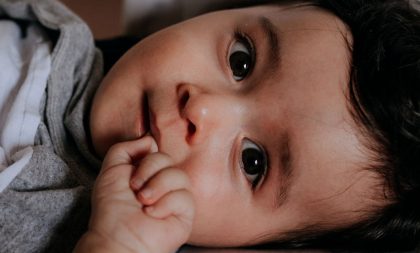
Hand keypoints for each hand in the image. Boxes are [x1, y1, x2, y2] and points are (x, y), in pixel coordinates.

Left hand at [74, 136, 194, 252]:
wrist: (117, 238)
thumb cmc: (112, 209)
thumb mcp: (111, 170)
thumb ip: (125, 148)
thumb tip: (150, 141)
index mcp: (149, 173)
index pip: (158, 152)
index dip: (146, 160)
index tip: (131, 178)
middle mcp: (164, 183)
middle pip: (168, 159)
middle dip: (148, 171)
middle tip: (135, 190)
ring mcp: (176, 198)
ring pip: (179, 176)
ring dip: (157, 188)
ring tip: (144, 203)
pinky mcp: (186, 213)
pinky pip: (184, 196)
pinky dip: (165, 205)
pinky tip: (153, 216)